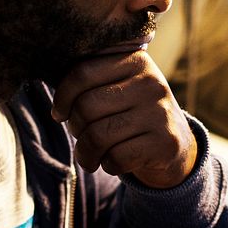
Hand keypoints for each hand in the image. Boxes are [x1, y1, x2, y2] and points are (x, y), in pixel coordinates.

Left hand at [51, 51, 196, 188]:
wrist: (175, 145)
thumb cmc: (131, 114)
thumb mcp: (119, 87)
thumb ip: (91, 79)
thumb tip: (52, 90)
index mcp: (135, 60)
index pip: (82, 73)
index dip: (62, 98)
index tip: (59, 113)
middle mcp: (151, 83)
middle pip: (87, 107)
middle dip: (75, 128)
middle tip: (81, 136)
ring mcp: (160, 113)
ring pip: (98, 136)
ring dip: (86, 153)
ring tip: (89, 156)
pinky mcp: (165, 143)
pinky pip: (117, 158)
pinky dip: (107, 166)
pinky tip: (112, 163)